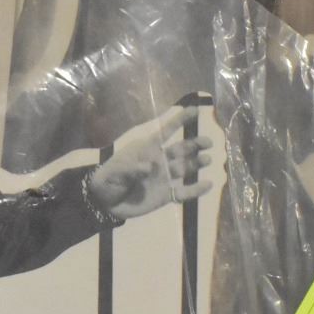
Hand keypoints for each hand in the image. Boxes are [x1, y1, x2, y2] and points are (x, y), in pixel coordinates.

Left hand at [89, 104, 215, 221]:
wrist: (105, 203)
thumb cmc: (109, 180)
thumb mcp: (115, 172)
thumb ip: (131, 169)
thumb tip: (149, 167)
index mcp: (147, 149)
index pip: (165, 132)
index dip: (179, 121)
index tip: (194, 110)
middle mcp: (160, 161)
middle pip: (181, 149)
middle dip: (195, 144)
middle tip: (208, 142)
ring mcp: (164, 178)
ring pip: (185, 168)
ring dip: (197, 163)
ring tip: (207, 159)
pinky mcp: (166, 195)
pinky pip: (184, 192)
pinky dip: (196, 189)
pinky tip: (208, 185)